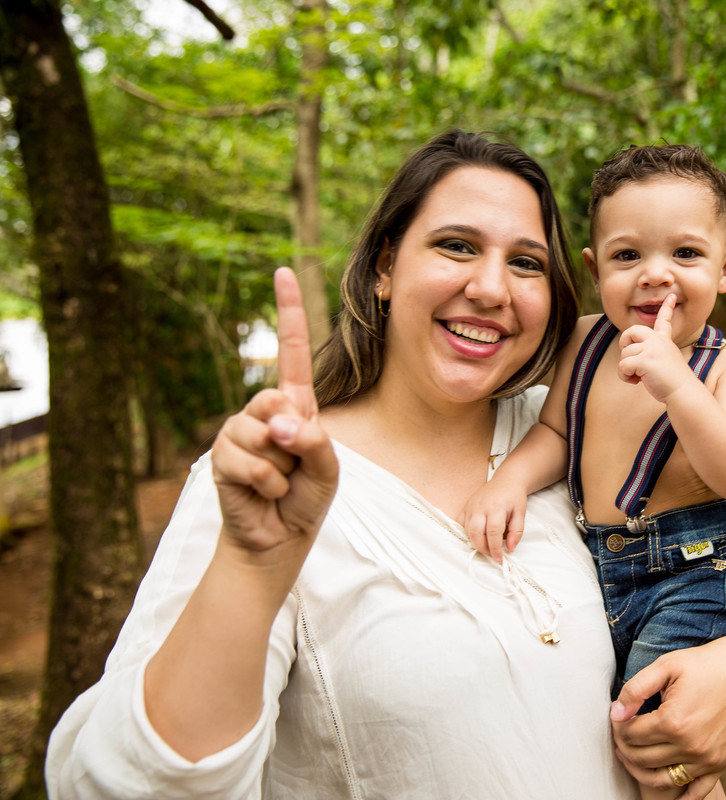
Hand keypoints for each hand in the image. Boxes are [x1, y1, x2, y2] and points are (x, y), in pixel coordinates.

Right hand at [211, 268, 338, 564]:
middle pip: (276, 400)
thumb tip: (279, 425)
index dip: (288, 311)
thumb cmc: (306, 499)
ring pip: (261, 433)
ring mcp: (239, 432)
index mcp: (295, 405)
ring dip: (281, 468)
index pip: (290, 351)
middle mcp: (264, 412)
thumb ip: (313, 441)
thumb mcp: (327, 467)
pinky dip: (266, 483)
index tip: (283, 270)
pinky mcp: (221, 457)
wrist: (278, 539)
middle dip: (294, 439)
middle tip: (295, 466)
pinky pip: (247, 460)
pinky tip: (265, 495)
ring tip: (280, 484)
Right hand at [460, 473, 527, 562]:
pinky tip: (477, 535)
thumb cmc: (514, 497)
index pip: (493, 533)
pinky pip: (460, 523)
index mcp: (496, 507)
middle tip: (492, 553)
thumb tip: (510, 548)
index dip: (495, 548)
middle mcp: (480, 506)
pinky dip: (467, 533)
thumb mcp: (520, 514)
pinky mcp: (466, 506)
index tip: (499, 558)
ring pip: (467, 530)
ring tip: (487, 545)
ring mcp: (471, 506)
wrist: (506, 481)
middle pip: (475, 533)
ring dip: (475, 542)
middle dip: (483, 547)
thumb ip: (516, 532)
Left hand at [610, 634, 725, 798]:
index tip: (617, 716)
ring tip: (632, 756)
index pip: (630, 734)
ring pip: (661, 779)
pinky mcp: (719, 763)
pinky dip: (680, 797)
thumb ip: (636, 689)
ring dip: (640, 771)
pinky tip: (668, 790)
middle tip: (621, 733)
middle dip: (624, 746)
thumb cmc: (704, 664)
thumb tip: (615, 714)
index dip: (618, 725)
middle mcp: (689, 745)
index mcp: (673, 721)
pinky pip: (696, 791)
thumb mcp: (666, 666)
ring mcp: (706, 758)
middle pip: (641, 758)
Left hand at [616, 295, 694, 402]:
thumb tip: (630, 356)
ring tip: (638, 378)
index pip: (664, 320)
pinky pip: (623, 365)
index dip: (667, 307)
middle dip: (624, 344)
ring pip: (625, 354)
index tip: (671, 295)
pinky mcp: (645, 360)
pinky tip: (636, 382)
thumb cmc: (673, 384)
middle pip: (631, 331)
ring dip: (626, 369)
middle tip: (629, 358)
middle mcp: (658, 341)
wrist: (683, 393)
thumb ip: (651, 354)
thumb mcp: (664, 362)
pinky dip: (625, 376)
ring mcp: (652, 349)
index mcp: (665, 341)